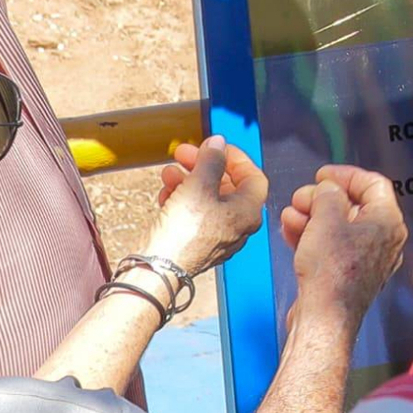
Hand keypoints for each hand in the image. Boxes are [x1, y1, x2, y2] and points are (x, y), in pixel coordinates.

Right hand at [150, 138, 268, 273]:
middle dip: (204, 166)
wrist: (158, 268)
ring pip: (206, 198)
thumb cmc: (184, 231)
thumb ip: (212, 160)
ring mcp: (217, 236)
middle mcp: (237, 226)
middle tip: (184, 154)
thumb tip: (219, 144)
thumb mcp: (199, 185)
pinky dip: (181, 200)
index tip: (216, 147)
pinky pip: (193, 214)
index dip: (235, 157)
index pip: (254, 176)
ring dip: (188, 180)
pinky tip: (166, 194)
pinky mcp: (196, 243)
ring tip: (169, 174)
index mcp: (248, 212)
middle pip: (226, 186)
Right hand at [283, 164, 409, 321]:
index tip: (323, 175)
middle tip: (301, 197)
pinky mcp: (349, 275)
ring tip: (290, 213)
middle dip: (322, 198)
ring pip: (339, 227)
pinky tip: (292, 231)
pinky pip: (333, 247)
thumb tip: (328, 190)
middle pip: (354, 205)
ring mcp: (367, 260)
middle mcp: (383, 240)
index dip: (346, 175)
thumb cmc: (332, 273)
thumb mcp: (326, 219)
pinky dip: (313, 236)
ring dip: (313, 216)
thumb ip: (328, 194)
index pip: (373, 184)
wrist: (324, 318)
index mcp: (388, 222)